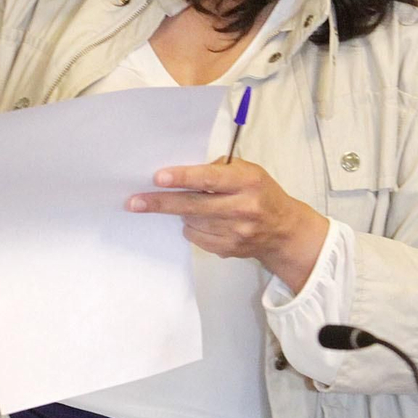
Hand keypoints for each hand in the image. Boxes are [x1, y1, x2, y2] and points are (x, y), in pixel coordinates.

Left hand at [129, 159, 329, 292]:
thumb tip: (181, 171)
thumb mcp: (247, 171)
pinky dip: (191, 228)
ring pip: (191, 222)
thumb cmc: (259, 192)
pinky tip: (200, 221)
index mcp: (248, 181)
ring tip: (184, 205)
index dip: (183, 177)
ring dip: (181, 213)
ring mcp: (236, 232)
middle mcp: (243, 207)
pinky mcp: (229, 249)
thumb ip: (219, 168)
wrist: (283, 230)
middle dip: (161, 203)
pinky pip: (196, 238)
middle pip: (194, 205)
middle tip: (134, 202)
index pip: (211, 179)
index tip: (158, 177)